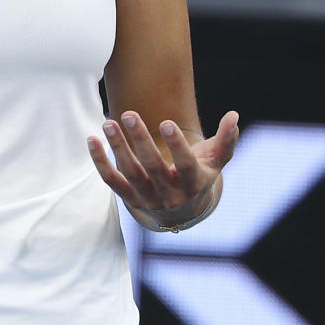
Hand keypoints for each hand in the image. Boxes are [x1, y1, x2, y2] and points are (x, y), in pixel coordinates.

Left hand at [87, 109, 239, 227]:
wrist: (180, 210)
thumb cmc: (198, 174)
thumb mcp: (215, 160)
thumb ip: (226, 139)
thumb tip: (233, 115)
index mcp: (193, 183)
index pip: (185, 165)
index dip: (177, 145)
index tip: (168, 122)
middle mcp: (169, 194)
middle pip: (153, 167)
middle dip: (140, 140)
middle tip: (129, 114)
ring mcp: (147, 198)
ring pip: (130, 172)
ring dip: (117, 147)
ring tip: (108, 123)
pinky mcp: (129, 198)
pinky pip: (111, 180)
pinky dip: (99, 161)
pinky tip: (91, 140)